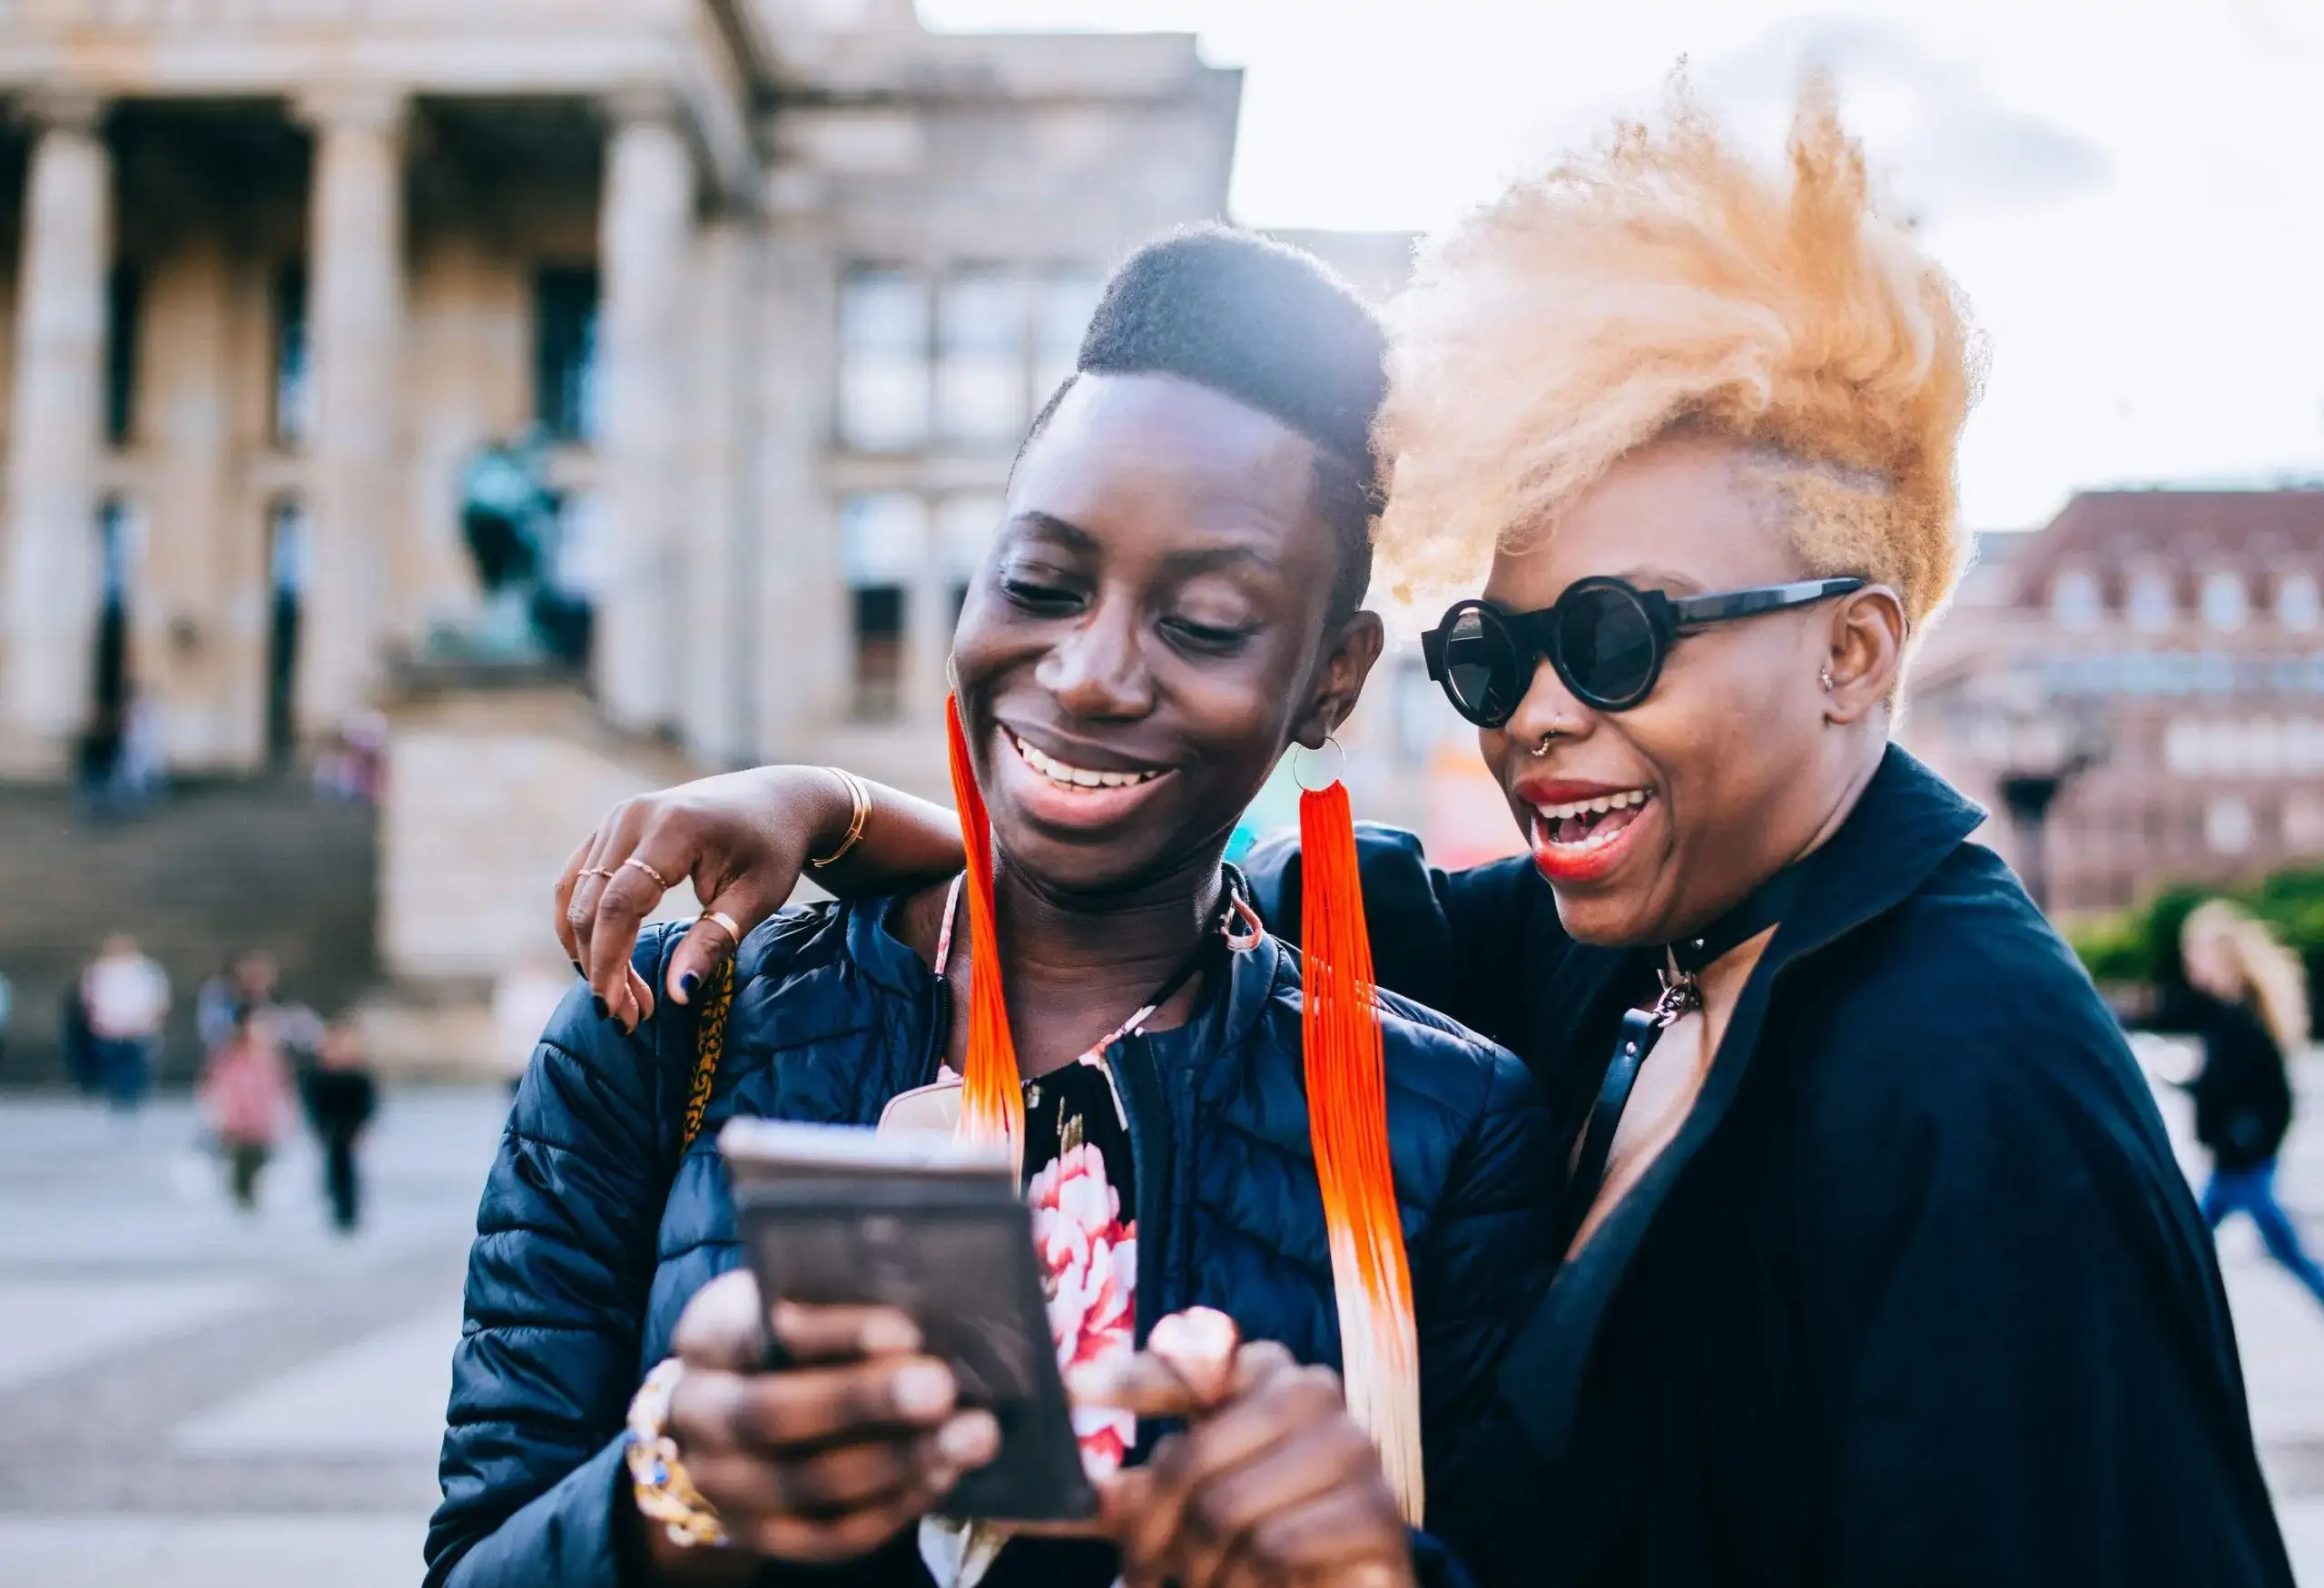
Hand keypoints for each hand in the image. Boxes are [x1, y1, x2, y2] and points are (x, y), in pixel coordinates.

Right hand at [555, 768, 840, 1030]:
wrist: (777, 801)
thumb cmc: (772, 850)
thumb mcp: (756, 899)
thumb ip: (714, 942)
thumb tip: (677, 994)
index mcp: (674, 827)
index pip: (621, 902)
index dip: (610, 959)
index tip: (616, 1009)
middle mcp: (633, 816)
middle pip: (592, 901)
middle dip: (600, 965)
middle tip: (627, 1018)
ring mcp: (616, 818)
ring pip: (577, 893)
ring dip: (587, 949)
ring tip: (621, 997)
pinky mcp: (611, 828)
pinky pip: (579, 879)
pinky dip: (583, 922)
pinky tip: (602, 961)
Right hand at [661, 1270, 1000, 1563]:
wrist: (734, 1405)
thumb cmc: (789, 1332)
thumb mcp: (795, 1295)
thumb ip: (838, 1294)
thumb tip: (928, 1295)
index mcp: (706, 1336)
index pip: (755, 1331)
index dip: (829, 1334)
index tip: (905, 1330)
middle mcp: (698, 1414)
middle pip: (770, 1416)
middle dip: (862, 1403)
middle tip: (942, 1388)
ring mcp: (722, 1484)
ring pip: (803, 1486)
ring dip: (897, 1462)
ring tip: (970, 1436)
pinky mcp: (758, 1533)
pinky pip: (825, 1536)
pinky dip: (890, 1508)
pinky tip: (941, 1476)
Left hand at [1075, 1314, 1414, 1587]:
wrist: (1350, 1578)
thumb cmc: (1255, 1525)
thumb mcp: (1178, 1507)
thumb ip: (1120, 1498)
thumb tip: (1040, 1500)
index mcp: (1259, 1371)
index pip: (1186, 1363)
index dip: (1129, 1378)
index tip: (1070, 1389)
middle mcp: (1309, 1390)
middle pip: (1193, 1458)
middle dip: (1153, 1528)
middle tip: (1138, 1571)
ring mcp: (1350, 1446)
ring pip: (1230, 1509)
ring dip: (1199, 1567)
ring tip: (1194, 1584)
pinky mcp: (1377, 1510)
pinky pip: (1277, 1546)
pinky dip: (1246, 1582)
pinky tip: (1245, 1586)